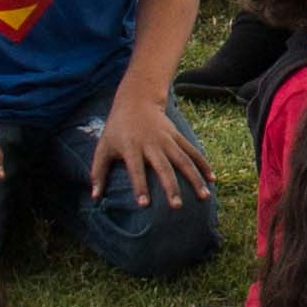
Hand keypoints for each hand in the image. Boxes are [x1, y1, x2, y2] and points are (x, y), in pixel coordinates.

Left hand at [90, 94, 210, 208]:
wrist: (136, 100)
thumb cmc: (116, 129)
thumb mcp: (103, 147)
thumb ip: (98, 172)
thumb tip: (94, 197)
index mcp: (131, 147)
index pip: (135, 169)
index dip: (139, 186)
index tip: (145, 204)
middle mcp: (151, 144)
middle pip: (163, 167)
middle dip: (171, 187)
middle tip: (177, 206)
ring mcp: (167, 139)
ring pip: (184, 160)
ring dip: (195, 178)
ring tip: (204, 196)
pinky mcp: (177, 136)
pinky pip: (192, 151)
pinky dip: (203, 164)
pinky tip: (212, 179)